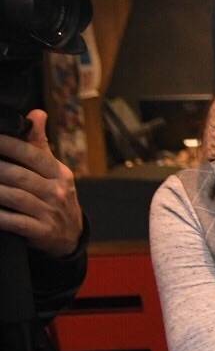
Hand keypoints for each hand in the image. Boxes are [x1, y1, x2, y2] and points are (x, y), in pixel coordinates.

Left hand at [0, 110, 82, 257]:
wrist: (70, 236)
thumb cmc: (56, 198)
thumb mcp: (54, 172)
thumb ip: (40, 144)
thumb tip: (36, 113)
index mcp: (59, 173)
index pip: (32, 154)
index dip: (7, 144)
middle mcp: (57, 191)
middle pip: (18, 175)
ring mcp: (49, 212)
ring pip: (14, 196)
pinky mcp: (40, 231)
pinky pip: (12, 220)